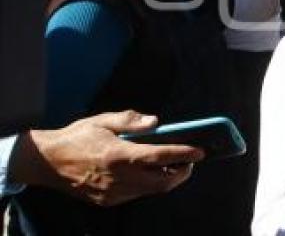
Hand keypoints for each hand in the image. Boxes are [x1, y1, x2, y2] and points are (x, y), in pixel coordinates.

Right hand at [11, 111, 202, 205]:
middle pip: (162, 182)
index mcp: (119, 155)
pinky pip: (136, 194)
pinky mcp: (107, 201)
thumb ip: (131, 120)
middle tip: (191, 160)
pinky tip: (150, 172)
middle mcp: (118, 178)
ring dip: (166, 179)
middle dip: (182, 172)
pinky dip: (149, 184)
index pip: (160, 156)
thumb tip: (156, 122)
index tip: (201, 151)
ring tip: (174, 165)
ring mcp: (112, 193)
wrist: (46, 162)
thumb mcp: (102, 120)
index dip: (184, 154)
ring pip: (151, 190)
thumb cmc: (77, 137)